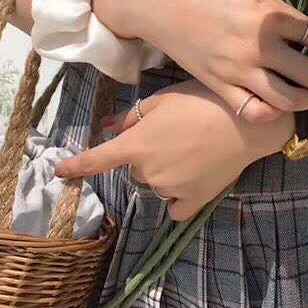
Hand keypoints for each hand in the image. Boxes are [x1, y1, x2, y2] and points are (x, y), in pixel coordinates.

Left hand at [55, 81, 292, 220]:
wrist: (247, 122)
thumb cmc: (201, 100)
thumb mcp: (161, 100)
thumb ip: (132, 117)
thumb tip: (109, 127)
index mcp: (136, 146)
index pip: (97, 160)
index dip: (76, 166)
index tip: (60, 172)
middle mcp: (148, 173)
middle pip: (136, 170)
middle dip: (146, 156)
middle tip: (173, 135)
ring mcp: (171, 190)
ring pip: (157, 185)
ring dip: (165, 173)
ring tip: (192, 150)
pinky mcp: (195, 201)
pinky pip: (176, 208)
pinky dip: (179, 197)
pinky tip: (194, 178)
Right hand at [91, 0, 307, 122]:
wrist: (154, 0)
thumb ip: (276, 1)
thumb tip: (303, 15)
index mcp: (268, 12)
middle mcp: (258, 45)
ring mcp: (238, 69)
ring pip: (288, 99)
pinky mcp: (218, 85)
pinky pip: (253, 110)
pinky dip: (272, 112)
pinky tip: (279, 103)